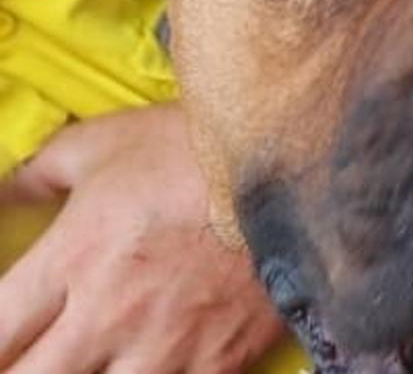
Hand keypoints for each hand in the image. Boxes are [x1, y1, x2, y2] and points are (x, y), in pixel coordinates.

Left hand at [0, 104, 285, 372]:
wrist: (299, 165)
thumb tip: (3, 190)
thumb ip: (40, 173)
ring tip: (95, 361)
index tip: (3, 336)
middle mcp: (109, 314)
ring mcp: (166, 345)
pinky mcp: (219, 361)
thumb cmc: (200, 150)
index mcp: (73, 258)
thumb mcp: (105, 144)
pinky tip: (149, 366)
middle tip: (34, 358)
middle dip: (22, 371)